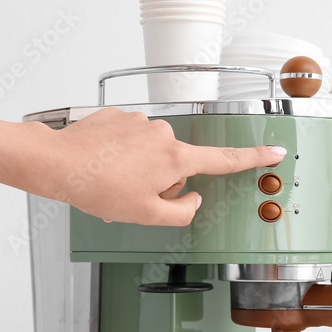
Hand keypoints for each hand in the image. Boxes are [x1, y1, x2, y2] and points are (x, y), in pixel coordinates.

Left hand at [30, 108, 286, 225]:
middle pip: (179, 163)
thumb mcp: (145, 215)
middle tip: (135, 195)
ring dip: (140, 168)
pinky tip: (103, 165)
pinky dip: (122, 154)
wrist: (57, 162)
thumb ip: (180, 212)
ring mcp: (140, 122)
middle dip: (164, 181)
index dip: (253, 158)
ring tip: (113, 181)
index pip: (224, 160)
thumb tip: (190, 200)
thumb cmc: (97, 188)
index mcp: (176, 159)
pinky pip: (132, 140)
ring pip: (153, 153)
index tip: (274, 152)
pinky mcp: (120, 116)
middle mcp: (163, 134)